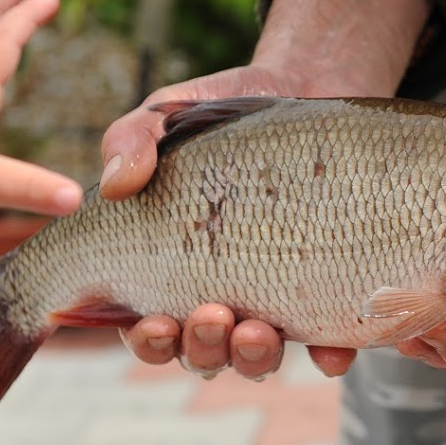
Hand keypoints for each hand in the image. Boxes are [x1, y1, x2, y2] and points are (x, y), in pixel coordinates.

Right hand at [103, 0, 428, 378]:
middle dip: (202, 348)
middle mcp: (222, 295)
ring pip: (258, 357)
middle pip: (202, 353)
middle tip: (212, 316)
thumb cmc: (223, 113)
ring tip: (257, 332)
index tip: (154, 322)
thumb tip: (114, 185)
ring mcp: (277, 298)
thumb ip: (131, 140)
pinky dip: (329, 357)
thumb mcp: (166, 115)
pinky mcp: (330, 290)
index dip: (148, 340)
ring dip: (253, 358)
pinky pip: (331, 342)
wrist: (310, 87)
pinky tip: (331, 353)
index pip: (149, 328)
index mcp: (172, 270)